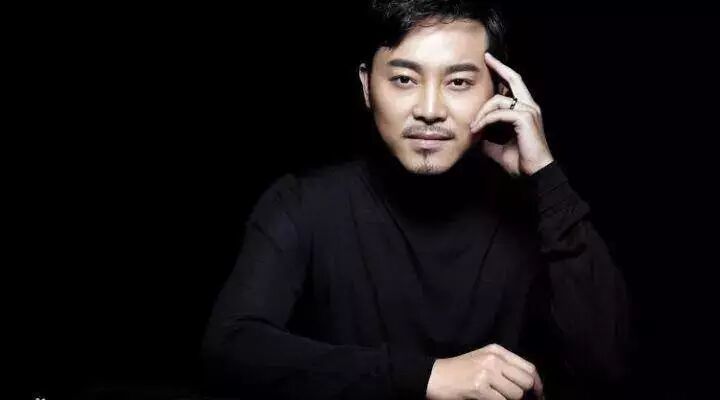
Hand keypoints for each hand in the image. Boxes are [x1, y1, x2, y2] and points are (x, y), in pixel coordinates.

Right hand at [426, 343, 543, 399]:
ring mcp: (486, 373)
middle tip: (515, 398)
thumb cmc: (459, 370)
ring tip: (496, 397)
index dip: (537, 383)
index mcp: (496, 350)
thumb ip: (505, 366)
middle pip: (526, 381)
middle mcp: (493, 359)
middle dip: (524, 394)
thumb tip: (530, 384)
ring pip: (516, 394)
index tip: (537, 394)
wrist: (434, 376)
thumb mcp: (482, 359)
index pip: (528, 367)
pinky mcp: (479, 388)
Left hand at [470, 52, 553, 176]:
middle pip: (514, 78)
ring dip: (481, 112)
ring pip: (499, 100)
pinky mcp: (525, 118)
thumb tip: (473, 134)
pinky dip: (485, 120)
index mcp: (525, 110)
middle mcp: (529, 107)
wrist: (534, 174)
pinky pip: (499, 113)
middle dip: (499, 67)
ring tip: (472, 126)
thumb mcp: (498, 147)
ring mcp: (529, 111)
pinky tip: (477, 128)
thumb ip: (488, 137)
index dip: (503, 72)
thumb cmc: (521, 162)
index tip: (490, 62)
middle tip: (486, 59)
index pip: (514, 85)